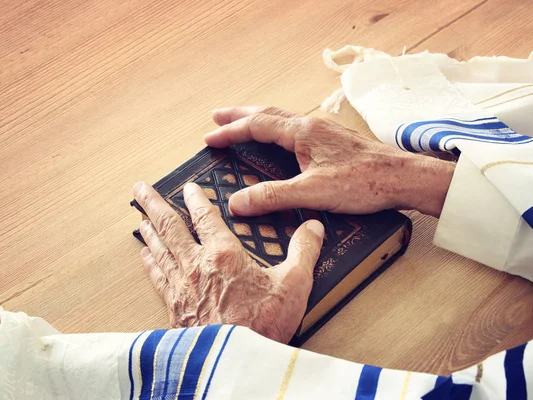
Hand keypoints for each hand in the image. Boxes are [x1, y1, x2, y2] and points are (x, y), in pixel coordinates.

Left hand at [132, 181, 323, 342]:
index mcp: (224, 255)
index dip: (196, 198)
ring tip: (140, 216)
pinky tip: (145, 255)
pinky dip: (150, 262)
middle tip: (139, 188)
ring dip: (149, 229)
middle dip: (153, 204)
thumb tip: (313, 228)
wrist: (236, 365)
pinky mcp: (174, 309)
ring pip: (159, 249)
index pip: (205, 217)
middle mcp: (196, 266)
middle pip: (169, 227)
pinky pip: (157, 277)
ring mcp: (181, 287)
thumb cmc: (263, 326)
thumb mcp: (294, 285)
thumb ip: (304, 252)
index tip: (188, 186)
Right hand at [205, 106, 454, 217]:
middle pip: (267, 114)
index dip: (230, 131)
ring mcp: (325, 132)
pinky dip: (277, 130)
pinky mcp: (334, 142)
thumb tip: (238, 202)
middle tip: (217, 116)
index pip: (256, 125)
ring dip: (258, 120)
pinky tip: (281, 141)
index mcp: (303, 132)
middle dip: (239, 115)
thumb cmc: (365, 182)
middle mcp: (312, 126)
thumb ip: (273, 196)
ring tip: (242, 124)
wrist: (403, 178)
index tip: (209, 138)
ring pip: (283, 120)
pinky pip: (296, 129)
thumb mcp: (313, 192)